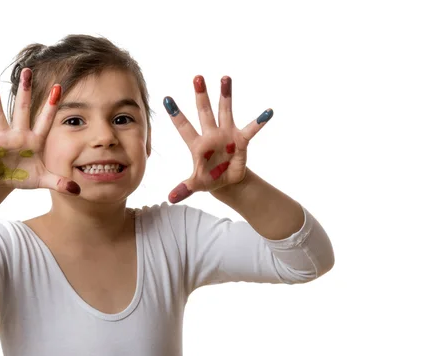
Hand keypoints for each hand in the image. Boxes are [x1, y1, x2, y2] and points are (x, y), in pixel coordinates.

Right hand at [0, 68, 80, 194]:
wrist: (4, 183)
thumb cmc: (25, 176)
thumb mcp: (44, 180)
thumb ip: (61, 183)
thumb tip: (77, 191)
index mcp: (35, 140)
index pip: (46, 120)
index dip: (52, 105)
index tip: (59, 86)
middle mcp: (19, 134)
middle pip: (23, 109)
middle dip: (25, 91)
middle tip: (26, 71)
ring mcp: (3, 139)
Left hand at [164, 75, 272, 202]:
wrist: (226, 181)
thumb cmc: (208, 179)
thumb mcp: (196, 185)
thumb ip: (184, 189)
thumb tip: (170, 199)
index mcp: (197, 144)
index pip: (184, 127)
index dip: (176, 114)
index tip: (167, 98)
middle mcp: (211, 134)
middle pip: (204, 112)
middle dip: (201, 95)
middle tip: (197, 77)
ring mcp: (226, 134)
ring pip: (225, 111)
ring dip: (225, 95)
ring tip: (225, 77)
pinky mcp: (241, 140)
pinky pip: (251, 129)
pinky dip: (259, 121)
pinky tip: (268, 112)